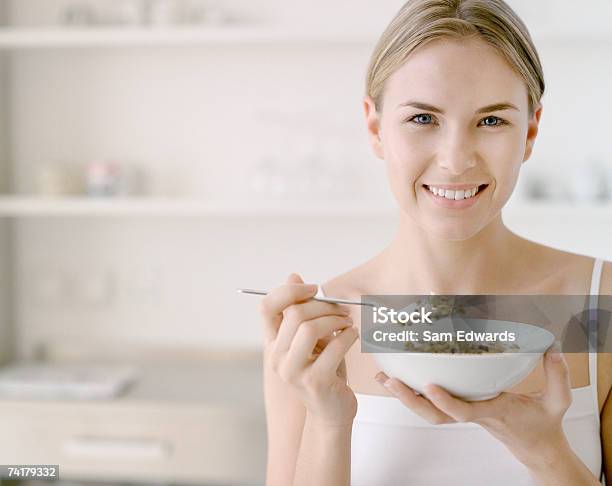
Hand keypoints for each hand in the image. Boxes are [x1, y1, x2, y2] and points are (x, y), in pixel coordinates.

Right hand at [260, 273, 358, 425]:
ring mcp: (294, 372)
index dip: (289, 291)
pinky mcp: (315, 382)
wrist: (331, 412)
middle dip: (323, 306)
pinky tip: (353, 336)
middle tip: (342, 309)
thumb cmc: (323, 371)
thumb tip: (293, 276)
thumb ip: (301, 311)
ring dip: (335, 319)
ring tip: (348, 323)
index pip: (267, 307)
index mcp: (273, 344)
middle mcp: (277, 358)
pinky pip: (334, 346)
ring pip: (309, 328)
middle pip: (294, 314)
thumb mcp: (310, 340)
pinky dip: (348, 336)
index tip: (313, 288)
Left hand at [375, 347, 573, 467]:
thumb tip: (552, 348)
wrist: (535, 445)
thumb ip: (557, 376)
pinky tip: (396, 380)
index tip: (430, 387)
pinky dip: (412, 394)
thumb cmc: (542, 424)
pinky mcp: (459, 408)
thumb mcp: (556, 402)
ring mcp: (463, 412)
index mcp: (492, 413)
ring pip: (428, 412)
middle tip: (391, 381)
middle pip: (435, 416)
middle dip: (411, 400)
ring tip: (384, 379)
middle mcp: (472, 414)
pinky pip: (431, 405)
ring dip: (404, 397)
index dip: (446, 402)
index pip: (465, 412)